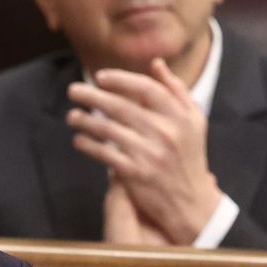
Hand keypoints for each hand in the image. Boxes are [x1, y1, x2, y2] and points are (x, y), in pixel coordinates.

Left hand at [66, 58, 220, 245]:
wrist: (192, 203)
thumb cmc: (190, 157)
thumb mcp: (194, 121)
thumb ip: (176, 91)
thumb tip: (156, 64)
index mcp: (180, 116)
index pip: (146, 89)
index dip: (120, 80)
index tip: (100, 77)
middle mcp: (166, 133)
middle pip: (122, 107)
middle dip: (93, 96)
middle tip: (73, 90)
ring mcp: (150, 154)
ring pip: (110, 130)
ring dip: (86, 120)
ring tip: (71, 116)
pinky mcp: (136, 174)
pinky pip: (105, 154)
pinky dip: (89, 146)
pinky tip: (78, 140)